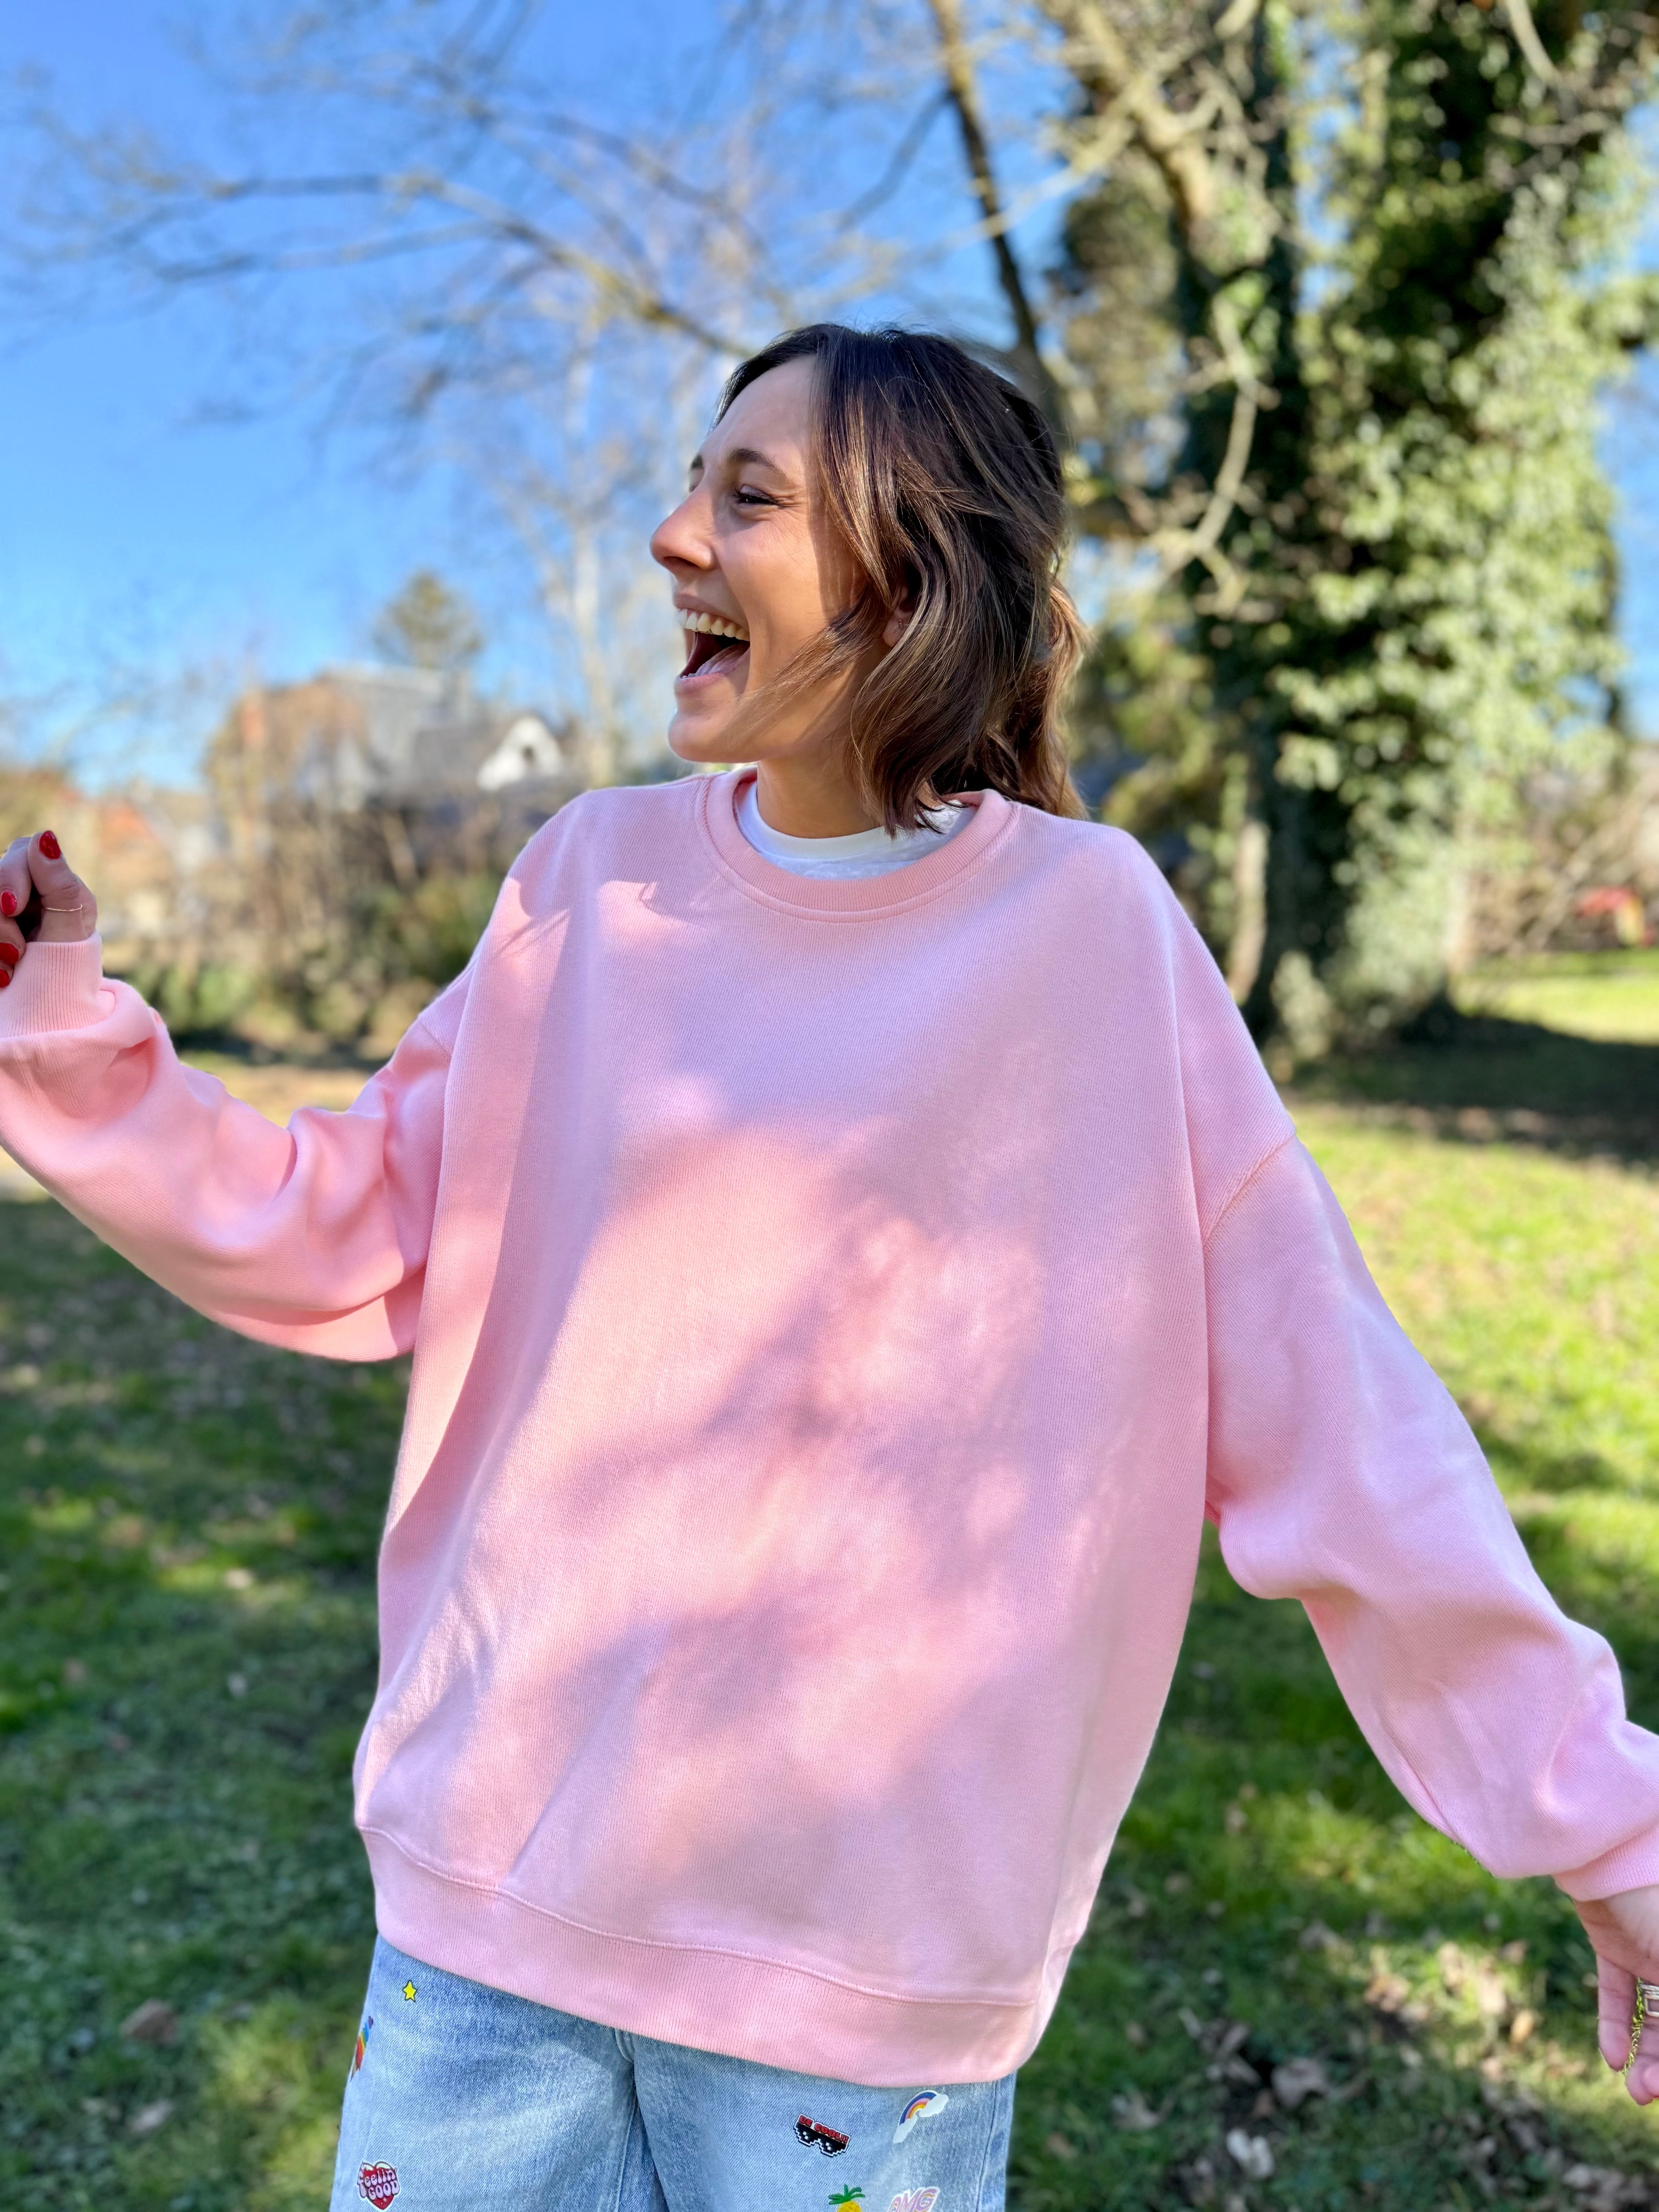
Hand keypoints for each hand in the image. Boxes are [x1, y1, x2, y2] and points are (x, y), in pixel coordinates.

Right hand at [0, 832, 98, 988]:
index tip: (11, 908)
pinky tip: (3, 975)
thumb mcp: (70, 927)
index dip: (10, 877)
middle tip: (15, 953)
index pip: (22, 852)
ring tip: (12, 968)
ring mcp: (2, 903)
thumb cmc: (69, 963)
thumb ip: (58, 885)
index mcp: (51, 879)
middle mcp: (23, 885)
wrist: (54, 998)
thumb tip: (44, 837)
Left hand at [1575, 1885, 1658, 2102]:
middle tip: (1649, 2094)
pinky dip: (1614, 2024)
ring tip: (1633, 2089)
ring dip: (1647, 2056)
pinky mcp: (1613, 1942)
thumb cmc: (1655, 1898)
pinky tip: (1611, 2057)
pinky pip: (1617, 1991)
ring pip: (1654, 2016)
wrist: (1603, 1847)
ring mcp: (1649, 1948)